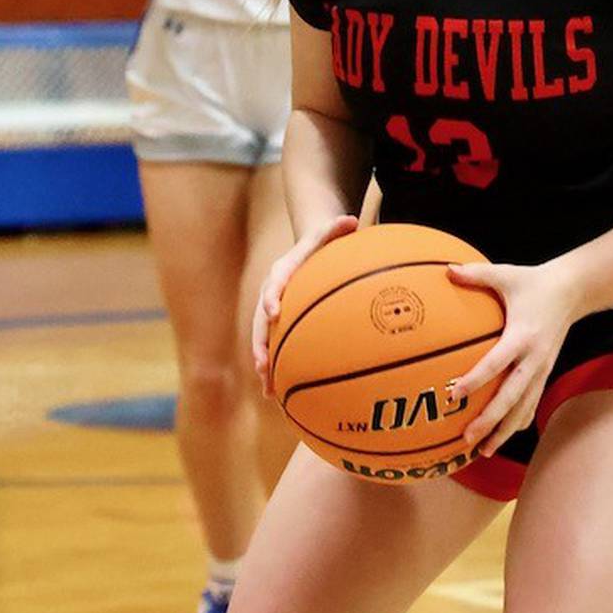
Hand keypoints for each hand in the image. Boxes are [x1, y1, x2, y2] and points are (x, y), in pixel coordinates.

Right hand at [253, 214, 361, 390]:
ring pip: (262, 339)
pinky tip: (276, 393)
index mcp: (282, 271)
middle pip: (260, 320)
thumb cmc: (321, 242)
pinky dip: (273, 368)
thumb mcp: (329, 230)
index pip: (274, 283)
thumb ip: (337, 226)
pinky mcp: (278, 323)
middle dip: (260, 342)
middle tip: (263, 363)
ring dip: (263, 362)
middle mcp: (271, 293)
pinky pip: (273, 346)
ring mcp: (271, 310)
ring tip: (267, 386)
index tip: (273, 311)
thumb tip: (353, 220)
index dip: (271, 297)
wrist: (306, 249)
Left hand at [446, 257, 579, 454]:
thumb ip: (476, 275)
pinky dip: (516, 423)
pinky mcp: (545, 374)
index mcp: (522, 336)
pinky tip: (501, 438)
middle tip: (467, 438)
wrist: (573, 291)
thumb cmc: (534, 282)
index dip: (476, 379)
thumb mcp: (506, 274)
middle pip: (511, 397)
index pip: (496, 362)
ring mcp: (542, 369)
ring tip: (481, 452)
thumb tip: (446, 270)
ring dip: (503, 431)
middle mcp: (534, 358)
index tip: (455, 394)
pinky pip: (530, 404)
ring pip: (522, 408)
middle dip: (490, 420)